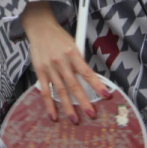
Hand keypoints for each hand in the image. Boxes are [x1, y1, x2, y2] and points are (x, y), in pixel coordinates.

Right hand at [21, 1, 110, 123]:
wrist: (40, 27)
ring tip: (75, 119)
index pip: (87, 72)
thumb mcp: (74, 44)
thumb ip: (80, 61)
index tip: (106, 95)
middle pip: (74, 85)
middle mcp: (61, 61)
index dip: (97, 84)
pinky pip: (45, 91)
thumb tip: (90, 78)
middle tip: (91, 114)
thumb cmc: (59, 37)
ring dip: (68, 107)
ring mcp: (50, 68)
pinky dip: (49, 105)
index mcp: (73, 53)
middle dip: (83, 101)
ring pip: (60, 91)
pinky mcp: (40, 72)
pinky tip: (54, 115)